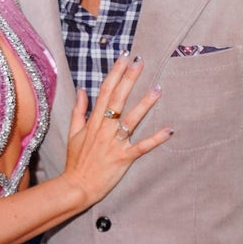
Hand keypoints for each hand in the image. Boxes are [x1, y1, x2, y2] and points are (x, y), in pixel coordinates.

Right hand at [61, 52, 172, 206]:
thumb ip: (78, 110)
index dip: (115, 72)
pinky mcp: (124, 158)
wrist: (77, 186)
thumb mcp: (73, 132)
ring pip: (131, 120)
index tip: (124, 57)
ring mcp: (114, 143)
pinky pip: (142, 147)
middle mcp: (104, 129)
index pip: (105, 91)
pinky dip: (155, 139)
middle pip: (118, 99)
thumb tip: (82, 89)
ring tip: (158, 88)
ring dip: (145, 104)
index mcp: (93, 121)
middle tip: (141, 61)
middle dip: (129, 78)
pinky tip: (169, 130)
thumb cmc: (76, 160)